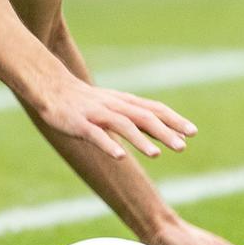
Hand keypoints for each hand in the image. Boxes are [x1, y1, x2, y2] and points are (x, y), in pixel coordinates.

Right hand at [35, 75, 197, 160]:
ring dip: (140, 140)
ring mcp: (96, 114)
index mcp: (123, 103)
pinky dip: (108, 144)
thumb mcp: (113, 106)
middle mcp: (114, 106)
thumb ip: (137, 119)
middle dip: (164, 132)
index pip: (154, 109)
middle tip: (183, 147)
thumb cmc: (84, 102)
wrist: (50, 88)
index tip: (192, 132)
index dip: (173, 120)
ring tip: (156, 154)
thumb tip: (163, 133)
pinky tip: (120, 156)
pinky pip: (95, 134)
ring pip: (122, 125)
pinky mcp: (79, 123)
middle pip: (143, 117)